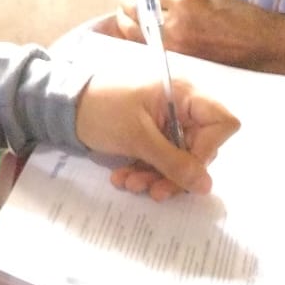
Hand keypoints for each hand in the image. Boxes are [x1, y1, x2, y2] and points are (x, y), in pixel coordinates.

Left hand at [74, 73, 239, 202]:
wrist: (64, 105)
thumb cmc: (101, 110)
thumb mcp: (137, 137)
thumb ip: (173, 162)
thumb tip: (205, 186)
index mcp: (184, 93)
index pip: (221, 123)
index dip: (208, 150)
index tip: (185, 168)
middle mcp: (181, 105)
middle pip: (199, 147)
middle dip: (174, 172)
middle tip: (151, 190)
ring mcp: (167, 120)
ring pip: (178, 158)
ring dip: (156, 176)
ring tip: (129, 184)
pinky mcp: (152, 133)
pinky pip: (160, 157)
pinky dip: (145, 170)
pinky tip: (123, 177)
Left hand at [117, 0, 276, 71]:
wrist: (262, 45)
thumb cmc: (243, 16)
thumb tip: (163, 0)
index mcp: (186, 2)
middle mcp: (176, 24)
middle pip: (138, 12)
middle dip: (126, 3)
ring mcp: (176, 45)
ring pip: (139, 33)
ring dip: (126, 21)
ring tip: (121, 14)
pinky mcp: (180, 59)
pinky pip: (151, 47)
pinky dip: (139, 38)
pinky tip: (133, 32)